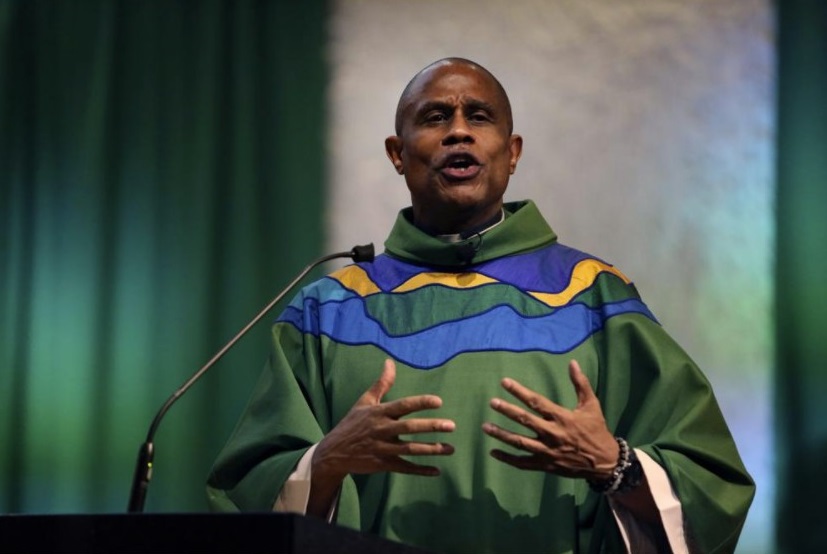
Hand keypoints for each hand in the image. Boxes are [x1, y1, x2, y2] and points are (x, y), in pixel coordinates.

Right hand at [312, 358, 455, 481]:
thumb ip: (381, 384)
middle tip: (452, 426)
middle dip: (431, 427)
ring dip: (431, 449)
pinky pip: (404, 467)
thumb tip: (390, 362)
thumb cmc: (353, 423)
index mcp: (379, 413)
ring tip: (451, 449)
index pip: (402, 405)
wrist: (333, 452)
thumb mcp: (365, 402)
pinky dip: (420, 470)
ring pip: (410, 449)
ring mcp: (381, 448)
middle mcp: (381, 430)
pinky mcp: (381, 464)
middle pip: (409, 428)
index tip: (438, 401)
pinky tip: (436, 471)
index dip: (420, 403)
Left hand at [481, 359, 617, 480]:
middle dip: (507, 410)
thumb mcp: (591, 405)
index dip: (519, 391)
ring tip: (485, 427)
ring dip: (501, 435)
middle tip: (492, 402)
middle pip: (525, 420)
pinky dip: (507, 459)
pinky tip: (493, 452)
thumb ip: (580, 383)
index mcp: (562, 417)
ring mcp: (548, 451)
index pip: (536, 401)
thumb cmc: (596, 430)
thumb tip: (572, 362)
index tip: (504, 382)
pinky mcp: (546, 465)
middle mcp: (553, 434)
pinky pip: (523, 463)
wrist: (604, 462)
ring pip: (520, 442)